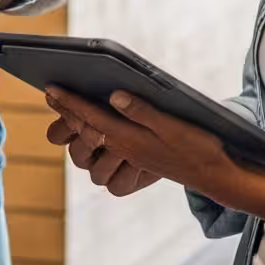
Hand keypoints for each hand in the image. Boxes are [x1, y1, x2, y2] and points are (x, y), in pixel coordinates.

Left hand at [46, 87, 233, 199]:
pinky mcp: (140, 156)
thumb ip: (143, 112)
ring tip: (66, 107)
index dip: (69, 103)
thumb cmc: (199, 148)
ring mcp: (132, 153)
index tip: (50, 89)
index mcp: (130, 139)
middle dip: (67, 111)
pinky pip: (109, 144)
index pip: (91, 117)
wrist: (215, 175)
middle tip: (49, 93)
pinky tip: (96, 123)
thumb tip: (114, 96)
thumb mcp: (173, 126)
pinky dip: (96, 131)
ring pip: (95, 138)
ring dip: (78, 124)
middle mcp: (125, 147)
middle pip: (87, 128)